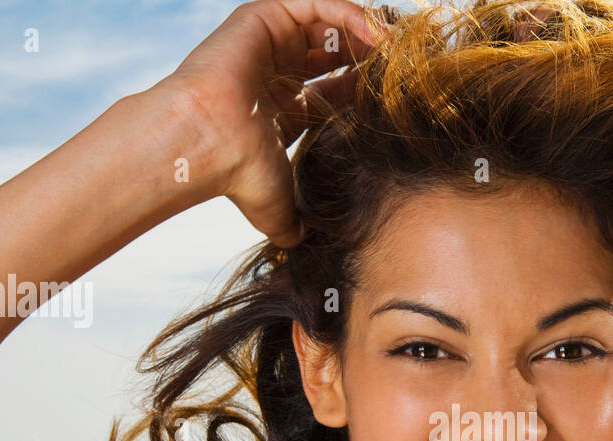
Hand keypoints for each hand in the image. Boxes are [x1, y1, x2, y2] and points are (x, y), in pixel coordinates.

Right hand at [156, 0, 386, 243]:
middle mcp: (275, 71)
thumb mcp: (280, 208)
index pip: (335, 91)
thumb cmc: (239, 173)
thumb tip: (303, 245)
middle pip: (336, 54)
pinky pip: (317, 5)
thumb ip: (294, 225)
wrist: (208, 144)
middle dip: (371, 60)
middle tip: (404, 72)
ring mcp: (269, 42)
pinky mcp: (264, 17)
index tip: (397, 100)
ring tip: (398, 51)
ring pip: (330, 24)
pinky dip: (352, 14)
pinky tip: (378, 36)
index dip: (366, 93)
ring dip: (367, 35)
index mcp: (282, 107)